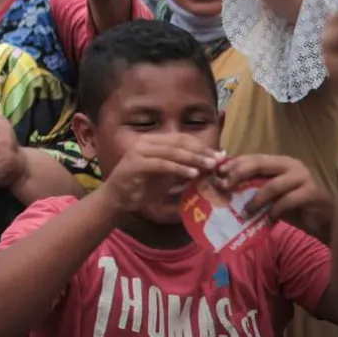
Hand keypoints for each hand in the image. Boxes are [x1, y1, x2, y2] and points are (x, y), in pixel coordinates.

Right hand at [100, 132, 218, 214]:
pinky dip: (179, 169)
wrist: (118, 199)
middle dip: (200, 151)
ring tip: (209, 167)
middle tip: (217, 161)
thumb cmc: (142, 187)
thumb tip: (207, 166)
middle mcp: (145, 142)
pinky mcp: (136, 164)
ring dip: (193, 158)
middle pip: (179, 141)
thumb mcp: (167, 176)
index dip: (201, 145)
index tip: (218, 155)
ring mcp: (139, 151)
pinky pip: (162, 164)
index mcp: (152, 141)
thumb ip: (182, 168)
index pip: (181, 138)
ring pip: (172, 151)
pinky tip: (192, 175)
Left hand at [216, 153, 333, 242]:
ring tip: (245, 212)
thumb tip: (223, 188)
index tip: (217, 174)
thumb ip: (254, 188)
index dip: (234, 164)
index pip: (253, 158)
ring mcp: (303, 177)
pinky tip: (268, 221)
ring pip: (271, 185)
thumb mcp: (271, 196)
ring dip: (255, 200)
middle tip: (225, 188)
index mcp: (280, 162)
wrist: (325, 220)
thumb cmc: (295, 207)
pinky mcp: (312, 193)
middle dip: (238, 174)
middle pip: (259, 164)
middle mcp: (291, 164)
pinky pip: (286, 202)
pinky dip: (274, 212)